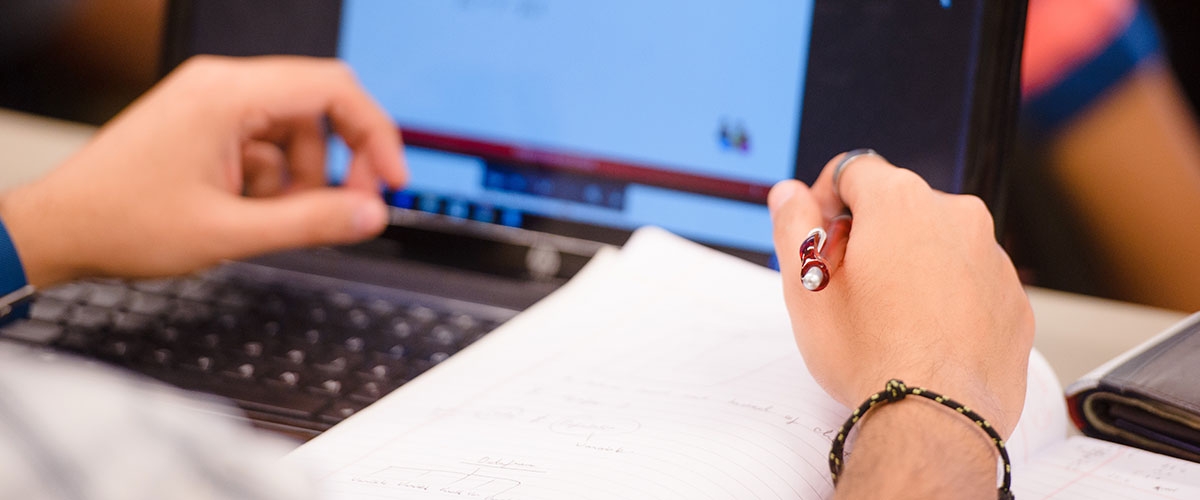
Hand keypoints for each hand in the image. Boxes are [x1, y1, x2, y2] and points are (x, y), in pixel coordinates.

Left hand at [0, 56, 406, 286]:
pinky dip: (271, 181)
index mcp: (227, 95)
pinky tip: (243, 211)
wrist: (60, 231)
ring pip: (294, 134)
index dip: (376, 135)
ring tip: (265, 220)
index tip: (392, 180)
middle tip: (344, 211)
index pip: (333, 89)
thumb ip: (312, 224)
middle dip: (338, 164)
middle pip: (318, 111)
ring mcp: (211, 103)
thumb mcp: (231, 234)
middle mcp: (221, 86)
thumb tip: (372, 215)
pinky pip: (266, 145)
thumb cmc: (122, 223)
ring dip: (298, 181)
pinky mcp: (205, 124)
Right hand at [768, 153, 1033, 436]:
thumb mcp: (807, 287)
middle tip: (848, 287)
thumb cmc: (869, 356)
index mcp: (900, 203)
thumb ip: (793, 225)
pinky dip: (947, 298)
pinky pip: (971, 283)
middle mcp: (956, 217)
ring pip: (938, 245)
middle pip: (900, 207)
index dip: (828, 199)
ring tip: (889, 320)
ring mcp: (992, 258)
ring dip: (912, 266)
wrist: (934, 420)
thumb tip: (790, 194)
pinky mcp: (1014, 299)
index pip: (854, 170)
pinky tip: (924, 337)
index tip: (820, 236)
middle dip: (871, 236)